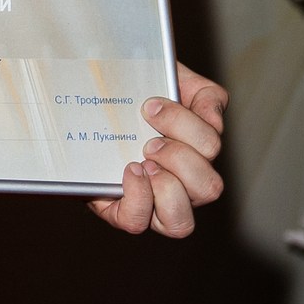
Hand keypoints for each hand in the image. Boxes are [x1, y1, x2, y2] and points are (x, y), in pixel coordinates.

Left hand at [88, 63, 225, 237]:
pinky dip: (137, 198)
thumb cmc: (133, 96)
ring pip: (182, 222)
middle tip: (149, 141)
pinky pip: (136, 222)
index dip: (186, 125)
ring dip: (166, 187)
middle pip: (210, 188)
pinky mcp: (122, 211)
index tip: (151, 105)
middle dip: (180, 158)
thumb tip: (215, 120)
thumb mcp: (171, 80)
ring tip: (142, 161)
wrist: (88, 103)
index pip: (212, 146)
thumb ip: (204, 94)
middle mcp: (183, 184)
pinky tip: (128, 171)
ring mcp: (155, 203)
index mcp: (198, 152)